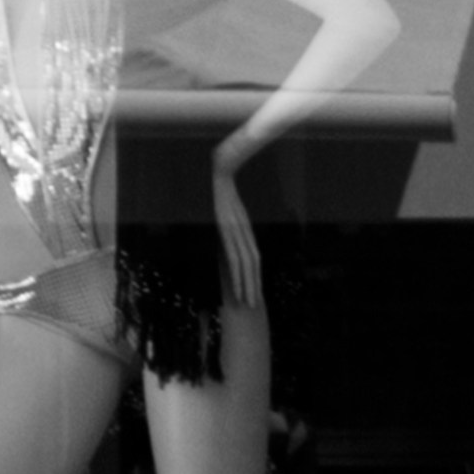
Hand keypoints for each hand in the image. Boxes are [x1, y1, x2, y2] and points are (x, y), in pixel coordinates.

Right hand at [206, 152, 266, 317]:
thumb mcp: (225, 209)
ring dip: (246, 285)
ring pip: (246, 264)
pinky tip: (238, 285)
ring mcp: (236, 230)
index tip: (254, 291)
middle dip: (253, 286)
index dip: (254, 275)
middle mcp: (243, 230)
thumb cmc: (218, 187)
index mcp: (243, 227)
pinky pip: (234, 255)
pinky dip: (237, 273)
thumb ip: (228, 224)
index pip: (253, 257)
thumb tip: (224, 237)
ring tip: (247, 302)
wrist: (220, 167)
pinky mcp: (227, 228)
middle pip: (253, 264)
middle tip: (254, 306)